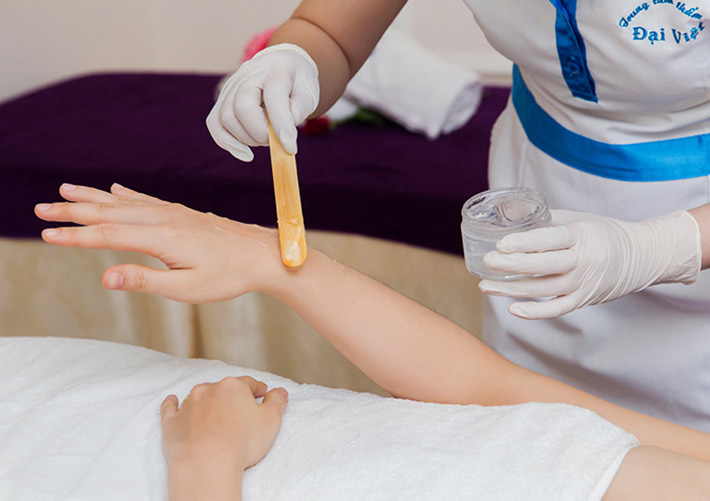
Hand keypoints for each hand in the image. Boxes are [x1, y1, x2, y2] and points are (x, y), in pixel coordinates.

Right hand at [34, 183, 285, 302]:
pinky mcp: (182, 212)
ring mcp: (173, 212)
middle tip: (40, 208)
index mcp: (162, 238)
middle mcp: (164, 218)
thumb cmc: (228, 276)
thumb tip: (105, 278)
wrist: (263, 255)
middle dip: (73, 210)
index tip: (46, 234)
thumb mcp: (187, 289)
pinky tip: (115, 190)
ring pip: (125, 202)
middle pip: (109, 211)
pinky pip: (146, 199)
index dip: (74, 236)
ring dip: (93, 197)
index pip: (108, 234)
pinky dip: (125, 194)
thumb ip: (145, 281)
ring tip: (65, 191)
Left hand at [161, 376, 287, 500]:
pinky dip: (172, 403)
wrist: (206, 464)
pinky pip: (170, 407)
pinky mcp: (172, 422)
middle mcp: (209, 390)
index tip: (262, 393)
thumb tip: (280, 391)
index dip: (257, 389)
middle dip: (232, 396)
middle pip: (224, 389)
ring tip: (215, 413)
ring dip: (207, 401)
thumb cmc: (241, 442)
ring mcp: (188, 405)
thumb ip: (277, 402)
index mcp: (234, 386)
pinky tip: (172, 400)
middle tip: (240, 408)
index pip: (249, 383)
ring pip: (199, 396)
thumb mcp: (271, 421)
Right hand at [206, 43, 319, 161]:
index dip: (281, 126)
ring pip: (226, 118)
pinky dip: (227, 142)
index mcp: (276, 70)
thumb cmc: (297, 83)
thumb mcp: (309, 94)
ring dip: (246, 139)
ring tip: (265, 139)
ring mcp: (231, 84)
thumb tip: (284, 134)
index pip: (274, 96)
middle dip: (260, 133)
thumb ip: (299, 110)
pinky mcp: (222, 98)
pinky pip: (215, 123)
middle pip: (242, 107)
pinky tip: (245, 153)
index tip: (290, 148)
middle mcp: (249, 74)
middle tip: (275, 141)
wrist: (281, 66)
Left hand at [478, 209, 701, 318]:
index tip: (501, 243)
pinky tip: (512, 309)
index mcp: (582, 235)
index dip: (525, 243)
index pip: (550, 240)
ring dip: (512, 289)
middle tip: (487, 261)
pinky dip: (535, 312)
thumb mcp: (580, 219)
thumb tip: (511, 217)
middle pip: (543, 266)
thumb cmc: (604, 233)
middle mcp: (584, 260)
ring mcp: (584, 283)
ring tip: (485, 285)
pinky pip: (557, 309)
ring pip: (544, 290)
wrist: (643, 257)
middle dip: (512, 265)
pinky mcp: (584, 300)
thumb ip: (548, 221)